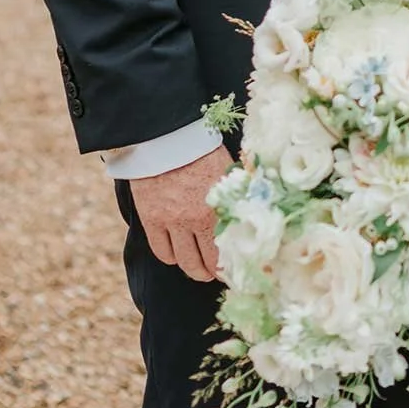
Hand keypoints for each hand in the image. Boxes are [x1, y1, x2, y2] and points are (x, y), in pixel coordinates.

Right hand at [131, 147, 233, 279]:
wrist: (164, 134)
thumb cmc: (201, 147)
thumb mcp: (227, 170)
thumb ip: (238, 194)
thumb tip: (257, 212)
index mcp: (220, 207)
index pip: (230, 251)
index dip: (233, 266)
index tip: (237, 271)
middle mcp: (197, 219)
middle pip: (207, 263)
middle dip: (213, 273)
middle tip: (216, 274)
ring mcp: (172, 221)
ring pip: (185, 262)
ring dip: (194, 270)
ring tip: (199, 269)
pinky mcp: (151, 219)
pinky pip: (162, 251)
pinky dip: (171, 257)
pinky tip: (177, 254)